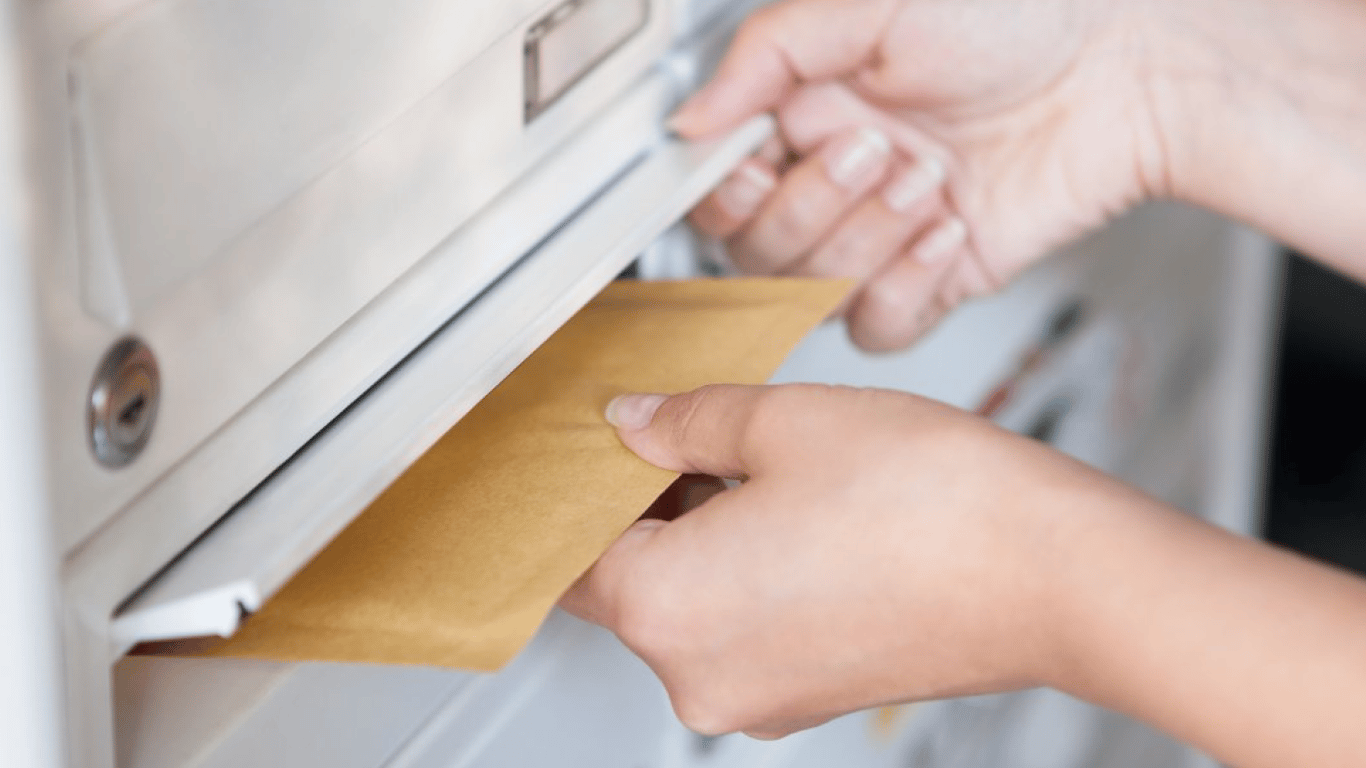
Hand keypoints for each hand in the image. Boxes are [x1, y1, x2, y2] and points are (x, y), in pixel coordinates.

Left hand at [564, 384, 1365, 767]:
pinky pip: (741, 630)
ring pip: (687, 606)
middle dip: (642, 507)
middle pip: (626, 583)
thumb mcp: (782, 421)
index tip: (591, 451)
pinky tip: (790, 513)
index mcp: (669, 608)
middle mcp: (701, 676)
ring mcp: (760, 698)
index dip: (577, 489)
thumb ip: (684, 421)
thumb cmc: (933, 505)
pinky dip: (744, 576)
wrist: (1053, 572)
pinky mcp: (809, 697)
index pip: (569, 553)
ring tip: (749, 465)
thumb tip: (634, 423)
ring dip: (697, 538)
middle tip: (677, 434)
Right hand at [682, 0, 1171, 349]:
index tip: (758, 165)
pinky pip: (878, 326)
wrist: (1126, 66)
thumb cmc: (1014, 12)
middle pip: (754, 252)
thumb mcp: (869, 3)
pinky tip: (948, 227)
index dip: (725, 190)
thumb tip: (688, 122)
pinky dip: (906, 286)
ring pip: (810, 294)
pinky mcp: (931, 279)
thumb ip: (763, 55)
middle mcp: (832, 179)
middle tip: (872, 147)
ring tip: (925, 175)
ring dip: (866, 238)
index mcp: (801, 111)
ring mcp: (880, 235)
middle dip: (812, 206)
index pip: (716, 186)